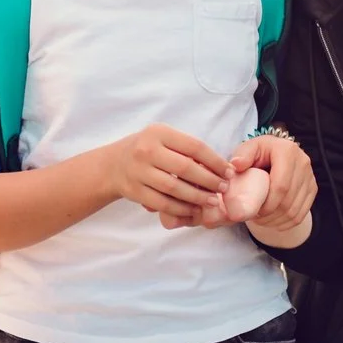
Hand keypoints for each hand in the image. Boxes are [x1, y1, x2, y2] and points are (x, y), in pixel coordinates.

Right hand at [107, 125, 231, 223]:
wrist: (113, 165)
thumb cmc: (147, 150)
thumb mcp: (163, 138)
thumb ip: (186, 148)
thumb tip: (220, 166)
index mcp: (159, 133)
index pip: (194, 147)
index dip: (215, 161)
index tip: (229, 172)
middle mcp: (147, 150)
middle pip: (186, 168)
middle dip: (209, 180)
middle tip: (223, 188)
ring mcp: (138, 171)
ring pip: (174, 188)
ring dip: (197, 197)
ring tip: (212, 201)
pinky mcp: (134, 191)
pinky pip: (162, 203)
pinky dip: (181, 208)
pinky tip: (193, 209)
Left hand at [235, 133, 315, 246]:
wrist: (275, 154)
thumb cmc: (258, 153)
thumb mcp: (248, 149)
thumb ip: (242, 155)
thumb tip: (236, 165)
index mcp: (287, 151)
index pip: (281, 186)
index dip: (267, 204)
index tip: (253, 211)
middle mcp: (303, 163)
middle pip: (288, 201)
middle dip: (269, 215)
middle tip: (254, 218)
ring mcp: (310, 177)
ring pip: (294, 211)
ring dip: (276, 221)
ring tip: (261, 220)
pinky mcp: (312, 188)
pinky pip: (301, 214)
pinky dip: (286, 223)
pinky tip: (272, 222)